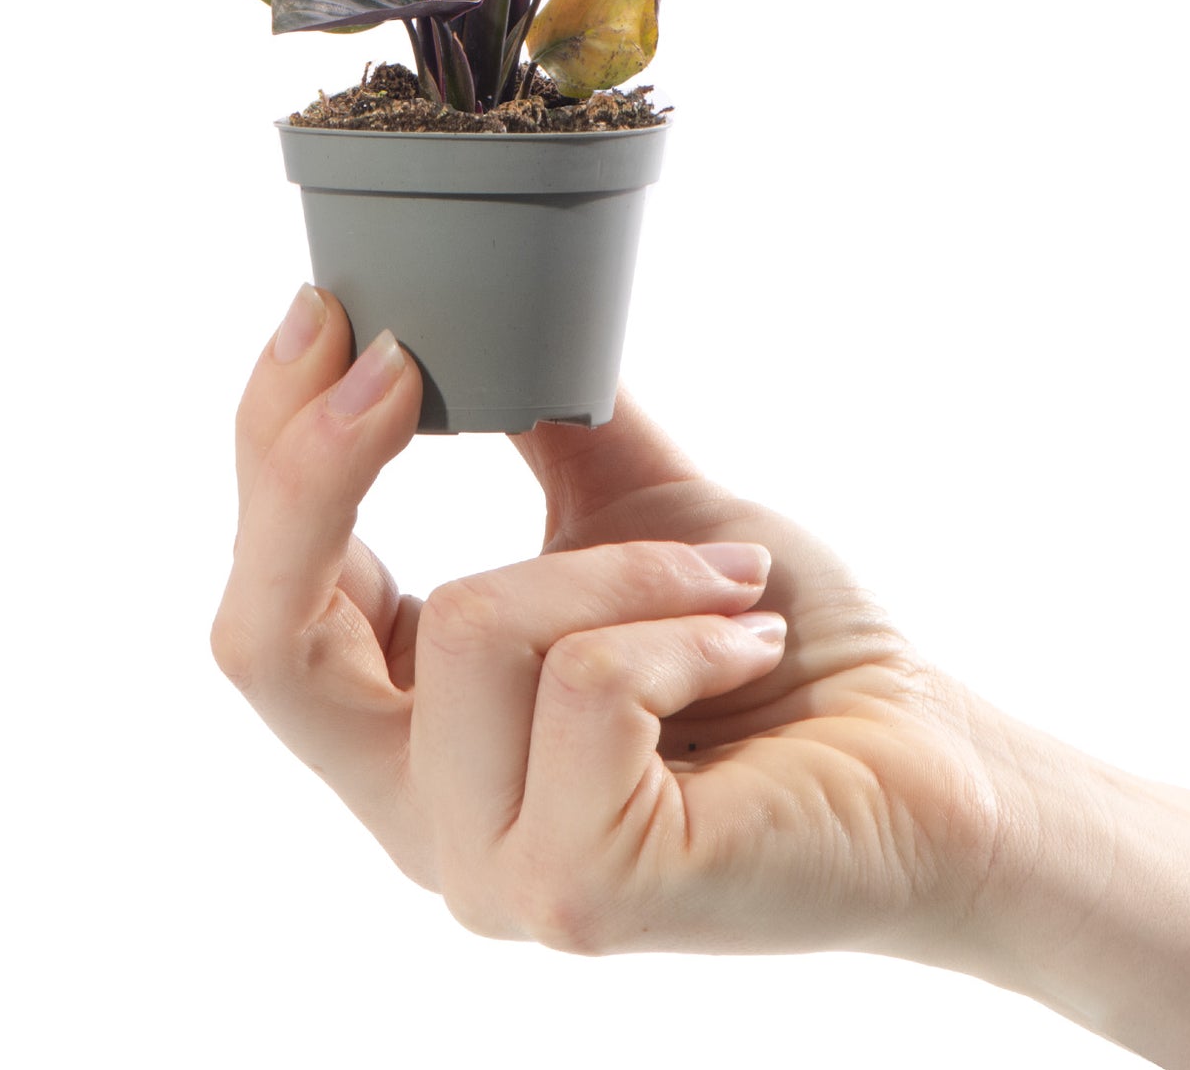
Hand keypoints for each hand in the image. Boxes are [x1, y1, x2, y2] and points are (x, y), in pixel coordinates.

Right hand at [209, 284, 1003, 957]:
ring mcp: (489, 869)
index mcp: (406, 725)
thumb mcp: (626, 506)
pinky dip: (682, 619)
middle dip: (315, 470)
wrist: (926, 756)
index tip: (326, 312)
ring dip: (621, 562)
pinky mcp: (581, 889)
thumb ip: (535, 424)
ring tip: (731, 582)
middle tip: (397, 359)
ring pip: (469, 624)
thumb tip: (469, 300)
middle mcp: (415, 813)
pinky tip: (750, 644)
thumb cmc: (779, 636)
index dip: (270, 451)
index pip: (267, 604)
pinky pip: (585, 680)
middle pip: (263, 640)